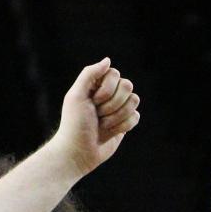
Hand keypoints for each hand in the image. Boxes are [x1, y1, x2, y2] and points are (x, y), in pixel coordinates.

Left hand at [50, 58, 141, 175]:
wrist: (79, 152)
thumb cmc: (74, 123)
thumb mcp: (76, 95)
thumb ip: (90, 73)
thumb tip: (108, 60)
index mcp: (96, 85)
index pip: (115, 74)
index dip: (107, 89)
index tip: (93, 102)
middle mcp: (109, 94)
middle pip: (127, 86)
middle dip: (113, 103)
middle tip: (98, 114)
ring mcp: (118, 108)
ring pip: (135, 100)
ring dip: (118, 115)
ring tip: (103, 124)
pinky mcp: (125, 123)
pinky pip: (136, 116)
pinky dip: (123, 126)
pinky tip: (111, 132)